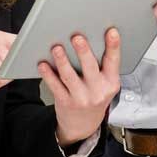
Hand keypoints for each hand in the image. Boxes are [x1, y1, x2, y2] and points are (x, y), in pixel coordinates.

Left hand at [38, 28, 120, 146]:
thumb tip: (90, 38)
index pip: (114, 61)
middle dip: (84, 51)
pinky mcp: (65, 102)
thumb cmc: (94, 97)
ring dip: (62, 61)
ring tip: (57, 48)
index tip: (111, 32)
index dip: (114, 46)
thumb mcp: (105, 84)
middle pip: (90, 67)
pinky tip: (43, 65)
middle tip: (77, 37)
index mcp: (110, 82)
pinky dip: (48, 74)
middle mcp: (97, 90)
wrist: (84, 125)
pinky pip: (55, 86)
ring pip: (70, 77)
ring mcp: (81, 98)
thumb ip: (101, 66)